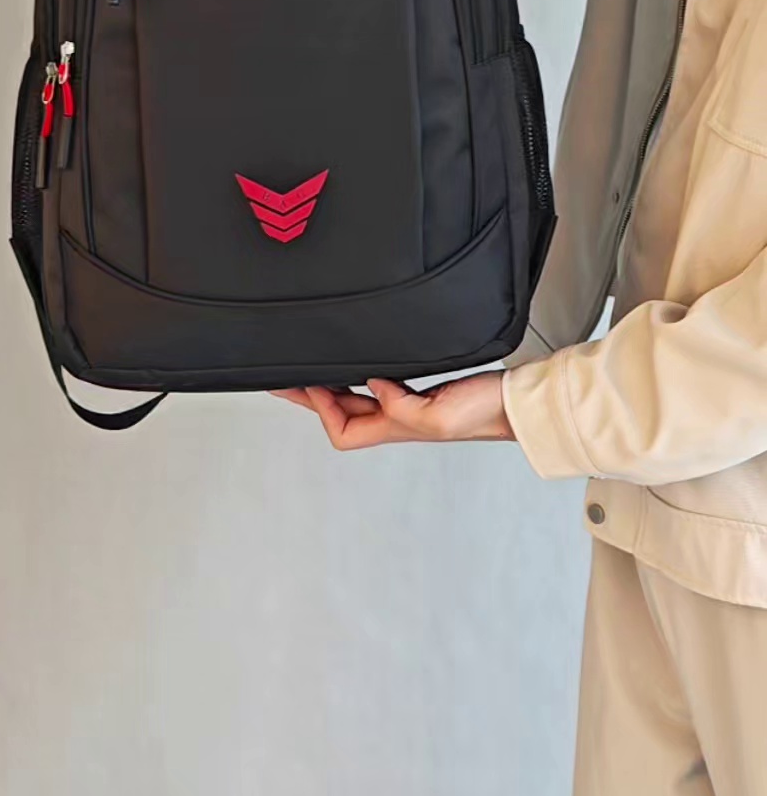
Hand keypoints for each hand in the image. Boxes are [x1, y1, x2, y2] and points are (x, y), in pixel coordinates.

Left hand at [270, 372, 513, 451]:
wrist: (514, 400)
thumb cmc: (485, 412)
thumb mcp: (440, 416)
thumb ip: (402, 407)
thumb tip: (373, 387)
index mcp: (396, 429)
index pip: (341, 431)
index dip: (322, 409)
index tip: (312, 383)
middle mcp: (396, 419)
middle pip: (338, 414)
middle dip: (308, 397)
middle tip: (281, 381)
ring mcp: (406, 405)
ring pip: (353, 399)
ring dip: (328, 387)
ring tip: (304, 372)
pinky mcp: (418, 389)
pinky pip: (375, 385)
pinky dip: (355, 376)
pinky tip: (352, 364)